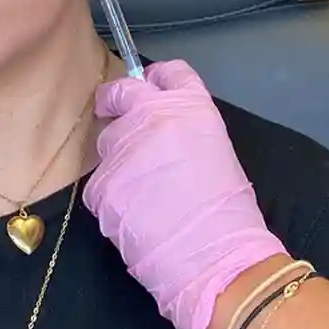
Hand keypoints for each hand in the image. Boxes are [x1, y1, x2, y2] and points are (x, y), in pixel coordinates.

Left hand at [83, 59, 288, 328]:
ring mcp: (123, 150)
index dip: (154, 79)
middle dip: (116, 105)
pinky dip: (112, 198)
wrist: (216, 257)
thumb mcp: (215, 150)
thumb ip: (184, 128)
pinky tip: (136, 217)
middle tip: (118, 121)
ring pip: (106, 145)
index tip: (147, 86)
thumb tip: (161, 132)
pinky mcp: (102, 185)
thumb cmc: (228, 211)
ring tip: (143, 193)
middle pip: (121, 95)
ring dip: (118, 160)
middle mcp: (152, 116)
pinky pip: (99, 186)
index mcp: (190, 106)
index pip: (165, 72)